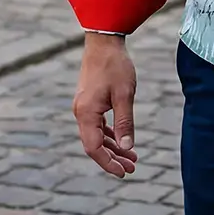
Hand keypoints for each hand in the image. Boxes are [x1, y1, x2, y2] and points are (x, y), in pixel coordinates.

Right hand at [73, 34, 138, 176]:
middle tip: (132, 168)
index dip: (108, 163)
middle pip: (94, 145)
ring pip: (96, 136)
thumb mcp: (125, 95)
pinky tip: (122, 140)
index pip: (93, 148)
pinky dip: (110, 135)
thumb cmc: (115, 66)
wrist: (104, 41)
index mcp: (86, 113)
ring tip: (132, 158)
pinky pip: (97, 125)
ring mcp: (83, 107)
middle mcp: (81, 112)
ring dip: (113, 148)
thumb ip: (125, 122)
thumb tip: (127, 147)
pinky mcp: (89, 102)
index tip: (124, 173)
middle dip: (112, 159)